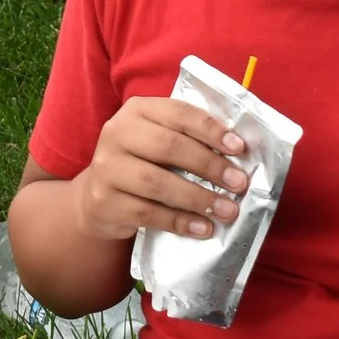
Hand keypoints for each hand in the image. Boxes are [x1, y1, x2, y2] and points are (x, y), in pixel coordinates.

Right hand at [72, 96, 249, 241]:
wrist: (99, 195)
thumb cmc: (142, 163)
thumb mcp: (158, 140)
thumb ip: (189, 138)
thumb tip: (237, 154)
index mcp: (137, 110)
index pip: (178, 113)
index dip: (210, 130)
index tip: (239, 148)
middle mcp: (116, 133)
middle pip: (168, 146)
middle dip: (209, 165)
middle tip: (238, 183)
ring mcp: (106, 168)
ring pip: (157, 182)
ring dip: (198, 198)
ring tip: (227, 210)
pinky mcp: (104, 201)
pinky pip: (147, 213)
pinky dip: (179, 222)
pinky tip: (202, 228)